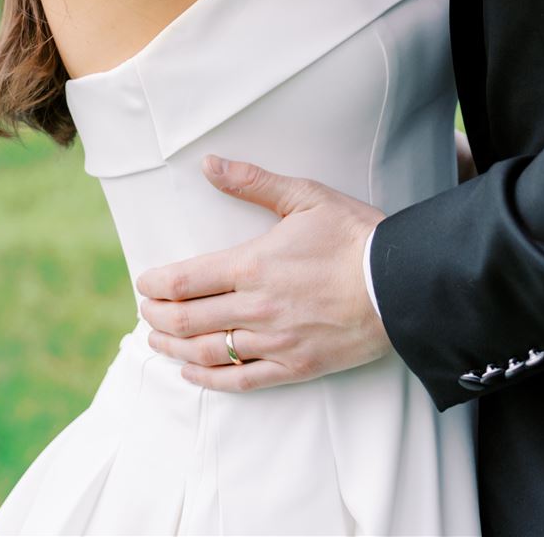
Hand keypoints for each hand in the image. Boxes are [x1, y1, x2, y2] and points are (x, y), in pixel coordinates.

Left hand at [135, 156, 389, 391]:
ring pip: (207, 352)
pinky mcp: (294, 368)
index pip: (186, 280)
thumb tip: (210, 164)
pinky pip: (240, 380)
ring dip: (174, 347)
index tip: (144, 282)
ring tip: (157, 339)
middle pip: (188, 319)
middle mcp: (256, 308)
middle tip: (145, 311)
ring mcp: (274, 342)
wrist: (399, 284)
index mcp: (252, 264)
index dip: (156, 285)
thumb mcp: (305, 196)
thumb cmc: (353, 235)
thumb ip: (252, 181)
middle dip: (157, 316)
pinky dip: (208, 379)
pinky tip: (191, 372)